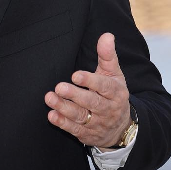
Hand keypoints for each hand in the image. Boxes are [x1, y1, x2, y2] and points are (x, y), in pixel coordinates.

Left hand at [46, 32, 132, 147]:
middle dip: (74, 95)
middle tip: (59, 87)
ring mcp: (97, 123)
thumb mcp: (114, 75)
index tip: (75, 75)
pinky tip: (52, 115)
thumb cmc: (113, 94)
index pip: (104, 86)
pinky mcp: (87, 134)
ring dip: (64, 108)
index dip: (90, 81)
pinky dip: (63, 123)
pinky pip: (74, 129)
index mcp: (116, 92)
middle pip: (91, 102)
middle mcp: (108, 109)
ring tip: (50, 98)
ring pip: (81, 116)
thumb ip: (108, 56)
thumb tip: (107, 35)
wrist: (121, 128)